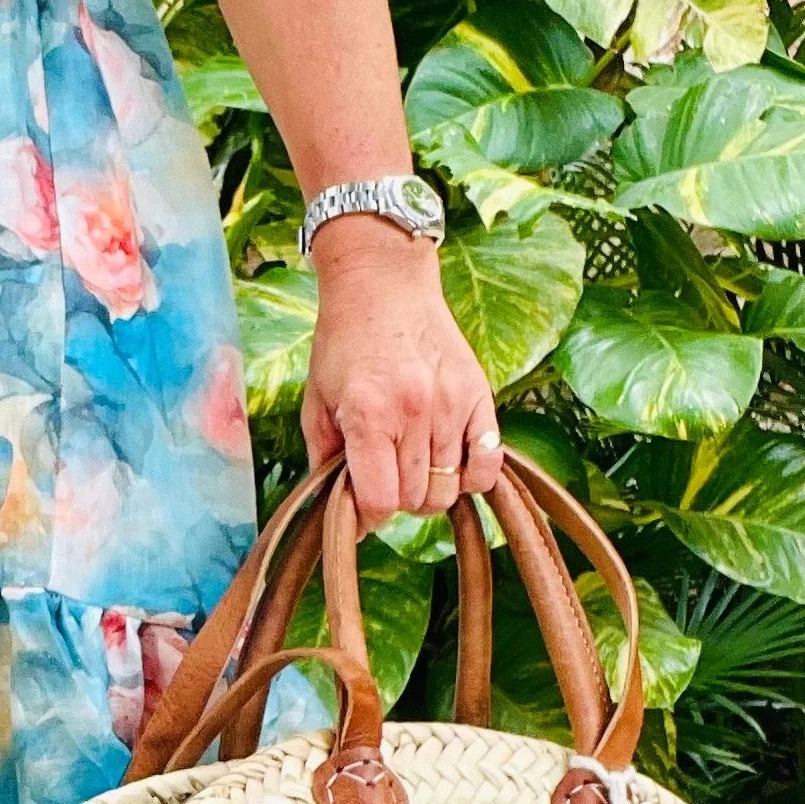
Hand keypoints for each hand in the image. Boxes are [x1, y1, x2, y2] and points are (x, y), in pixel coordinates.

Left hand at [300, 223, 500, 529]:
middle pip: (415, 501)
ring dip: (429, 490)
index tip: (362, 509)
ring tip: (413, 465)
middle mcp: (414, 413)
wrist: (384, 285)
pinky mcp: (479, 397)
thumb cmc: (344, 343)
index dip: (367, 518)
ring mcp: (451, 406)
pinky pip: (488, 464)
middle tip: (384, 476)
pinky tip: (451, 465)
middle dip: (396, 501)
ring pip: (449, 490)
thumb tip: (339, 511)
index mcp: (368, 416)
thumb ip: (325, 460)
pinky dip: (472, 477)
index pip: (379, 502)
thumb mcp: (316, 401)